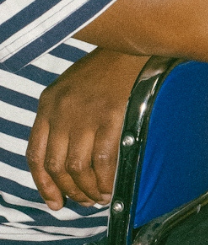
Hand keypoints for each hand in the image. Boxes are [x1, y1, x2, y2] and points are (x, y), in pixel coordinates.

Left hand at [26, 49, 147, 209]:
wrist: (134, 42)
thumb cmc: (108, 66)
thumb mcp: (72, 85)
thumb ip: (64, 115)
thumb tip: (70, 156)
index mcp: (48, 103)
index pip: (36, 154)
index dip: (44, 184)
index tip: (55, 202)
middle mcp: (61, 111)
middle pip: (57, 165)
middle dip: (70, 191)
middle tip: (84, 202)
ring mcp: (85, 114)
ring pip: (78, 167)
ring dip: (88, 189)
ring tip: (100, 199)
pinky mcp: (111, 115)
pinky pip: (103, 158)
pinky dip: (106, 179)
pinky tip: (112, 188)